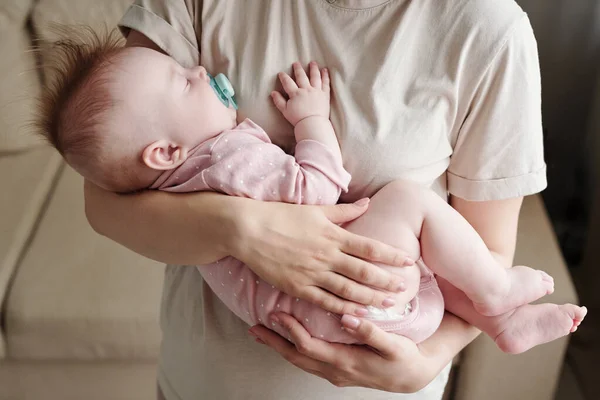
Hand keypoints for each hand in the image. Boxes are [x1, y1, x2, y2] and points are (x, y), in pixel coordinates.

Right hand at [229, 198, 413, 315]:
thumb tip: (368, 202)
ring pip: (348, 290)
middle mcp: (326, 255)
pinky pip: (325, 301)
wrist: (248, 230)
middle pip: (363, 272)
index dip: (391, 255)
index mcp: (332, 235)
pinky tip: (356, 314)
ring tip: (388, 305)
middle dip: (386, 282)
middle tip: (404, 289)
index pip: (369, 247)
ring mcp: (312, 273)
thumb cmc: (282, 216)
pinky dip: (343, 309)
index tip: (408, 262)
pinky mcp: (298, 287)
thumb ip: (344, 211)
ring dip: (370, 298)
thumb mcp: (316, 209)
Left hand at [248, 312, 441, 392]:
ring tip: (263, 334)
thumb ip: (372, 333)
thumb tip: (349, 318)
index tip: (276, 313)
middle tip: (254, 328)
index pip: (308, 346)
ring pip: (300, 360)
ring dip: (280, 347)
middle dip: (274, 343)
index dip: (290, 330)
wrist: (412, 377)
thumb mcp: (393, 346)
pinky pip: (308, 360)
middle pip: (296, 357)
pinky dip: (293, 349)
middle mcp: (335, 371)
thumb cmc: (404, 358)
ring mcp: (334, 373)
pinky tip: (288, 339)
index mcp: (345, 362)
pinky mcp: (337, 369)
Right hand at [271, 61, 329, 125]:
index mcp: (295, 93)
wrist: (312, 124)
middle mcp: (306, 89)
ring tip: (312, 63)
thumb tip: (273, 92)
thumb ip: (278, 101)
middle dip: (298, 69)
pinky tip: (325, 70)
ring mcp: (316, 91)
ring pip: (314, 76)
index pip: (288, 82)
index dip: (283, 77)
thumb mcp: (285, 111)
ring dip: (313, 68)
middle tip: (296, 63)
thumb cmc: (298, 119)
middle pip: (301, 76)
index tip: (281, 73)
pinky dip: (325, 76)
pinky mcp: (325, 94)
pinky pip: (325, 83)